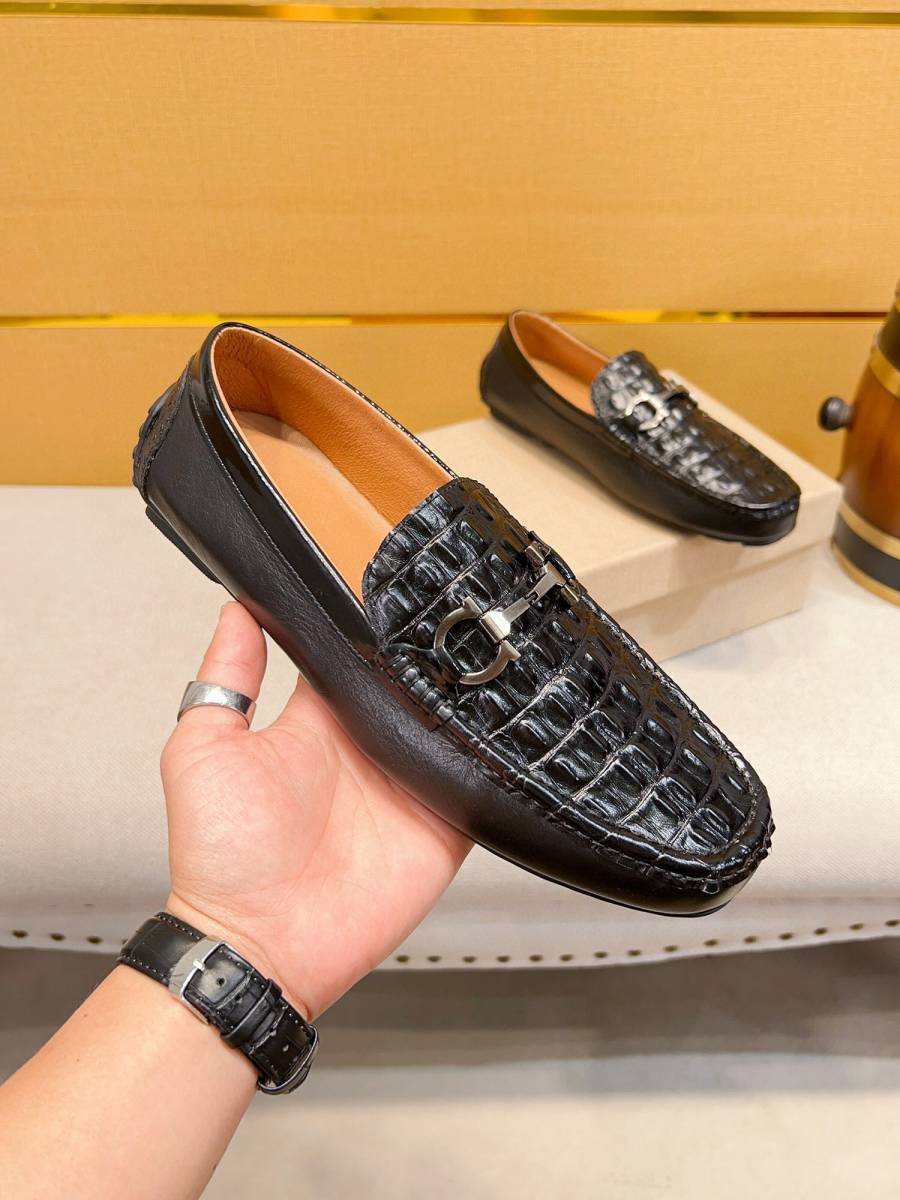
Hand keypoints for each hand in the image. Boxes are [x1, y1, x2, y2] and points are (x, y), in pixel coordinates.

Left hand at [161, 602, 469, 1018]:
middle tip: (464, 612)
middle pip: (415, 684)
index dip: (375, 624)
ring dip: (472, 702)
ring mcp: (410, 783)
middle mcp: (368, 746)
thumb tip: (236, 609)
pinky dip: (498, 761)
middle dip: (439, 653)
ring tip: (496, 659)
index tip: (395, 585)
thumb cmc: (222, 857)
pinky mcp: (444, 823)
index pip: (355, 656)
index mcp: (318, 722)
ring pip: (456, 726)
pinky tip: (509, 729)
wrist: (260, 945)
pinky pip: (482, 783)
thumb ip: (227, 679)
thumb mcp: (203, 751)